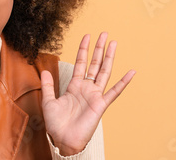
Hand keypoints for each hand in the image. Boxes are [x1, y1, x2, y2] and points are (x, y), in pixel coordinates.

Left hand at [41, 32, 135, 155]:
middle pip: (94, 64)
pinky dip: (123, 82)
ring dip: (108, 58)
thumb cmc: (56, 124)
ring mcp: (95, 95)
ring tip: (114, 44)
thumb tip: (44, 70)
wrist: (62, 140)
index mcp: (74, 86)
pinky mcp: (101, 105)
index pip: (81, 63)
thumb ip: (48, 86)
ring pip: (104, 72)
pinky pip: (114, 92)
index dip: (84, 49)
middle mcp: (86, 88)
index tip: (87, 36)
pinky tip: (131, 73)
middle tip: (104, 34)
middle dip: (98, 49)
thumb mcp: (48, 101)